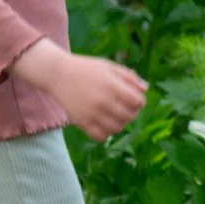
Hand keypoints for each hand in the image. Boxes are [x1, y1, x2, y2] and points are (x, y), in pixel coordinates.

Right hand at [15, 42, 147, 140]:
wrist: (58, 74)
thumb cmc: (87, 69)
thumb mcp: (110, 66)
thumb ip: (129, 77)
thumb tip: (146, 89)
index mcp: (112, 85)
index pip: (138, 102)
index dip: (139, 101)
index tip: (133, 98)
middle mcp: (103, 101)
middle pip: (130, 116)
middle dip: (132, 112)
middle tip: (124, 107)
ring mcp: (92, 113)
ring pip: (117, 128)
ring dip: (120, 123)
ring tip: (114, 115)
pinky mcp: (81, 122)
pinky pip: (101, 137)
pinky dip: (106, 133)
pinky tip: (103, 123)